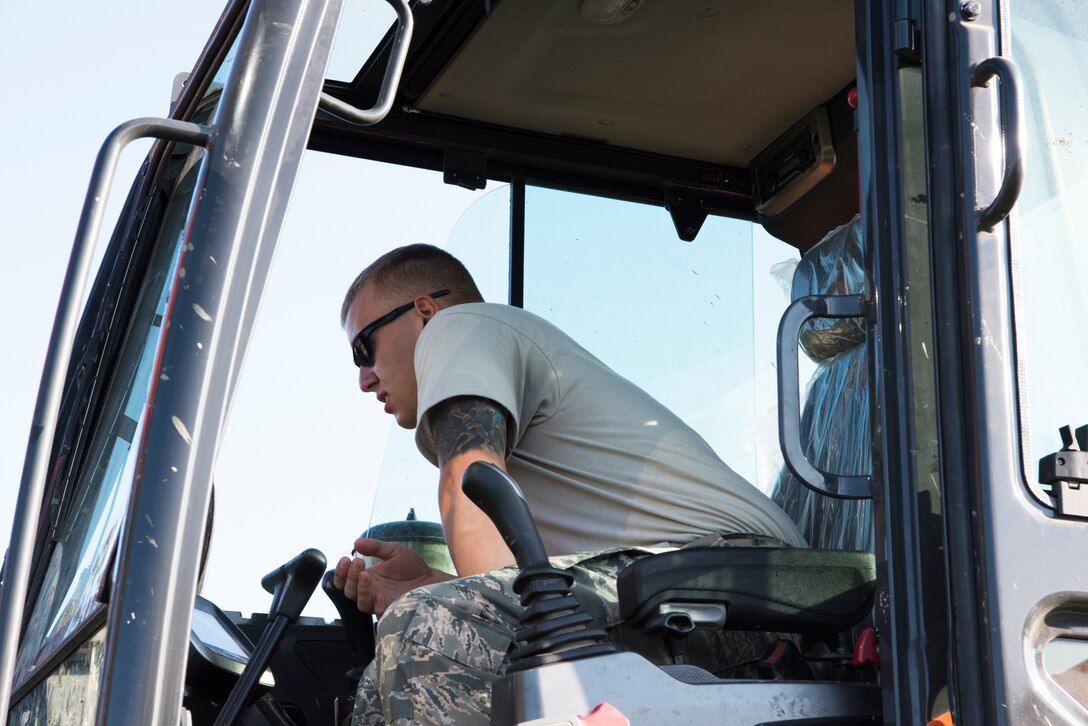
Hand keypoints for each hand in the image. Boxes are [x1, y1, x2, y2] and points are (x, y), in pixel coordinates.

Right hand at [333, 537, 450, 616]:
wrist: (430, 580)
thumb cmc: (411, 567)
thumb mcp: (393, 551)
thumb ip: (375, 547)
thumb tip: (356, 542)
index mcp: (367, 577)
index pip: (346, 578)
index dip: (341, 571)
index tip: (346, 558)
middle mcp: (370, 591)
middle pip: (348, 591)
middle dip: (348, 576)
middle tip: (357, 563)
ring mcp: (378, 601)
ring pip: (359, 602)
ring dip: (359, 588)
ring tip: (365, 575)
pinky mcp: (389, 609)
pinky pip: (376, 610)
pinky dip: (373, 600)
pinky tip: (377, 591)